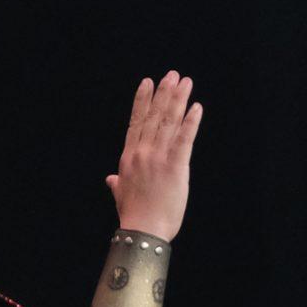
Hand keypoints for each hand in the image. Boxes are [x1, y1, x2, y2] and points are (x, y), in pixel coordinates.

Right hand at [106, 73, 202, 240]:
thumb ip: (117, 184)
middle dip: (164, 93)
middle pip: (153, 117)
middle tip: (172, 75)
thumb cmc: (134, 216)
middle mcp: (142, 153)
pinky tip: (196, 107)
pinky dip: (190, 122)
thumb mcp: (121, 196)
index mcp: (128, 158)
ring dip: (178, 100)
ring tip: (185, 83)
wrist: (143, 231)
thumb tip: (110, 179)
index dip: (142, 101)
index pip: (135, 122)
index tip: (147, 83)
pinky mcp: (174, 166)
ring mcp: (157, 158)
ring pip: (168, 122)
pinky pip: (184, 139)